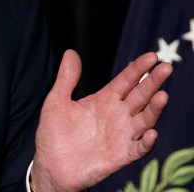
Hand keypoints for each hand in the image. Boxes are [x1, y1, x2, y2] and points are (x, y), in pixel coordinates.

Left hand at [31, 49, 171, 191]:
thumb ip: (66, 78)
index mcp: (104, 99)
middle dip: (153, 82)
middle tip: (166, 67)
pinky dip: (146, 142)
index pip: (126, 81)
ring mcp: (121, 135)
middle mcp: (117, 115)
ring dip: (154, 109)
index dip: (138, 68)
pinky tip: (151, 133)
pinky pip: (138, 148)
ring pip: (144, 120)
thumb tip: (71, 52)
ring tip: (162, 96)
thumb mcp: (56, 101)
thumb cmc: (54, 132)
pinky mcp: (121, 155)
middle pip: (140, 96)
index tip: (151, 56)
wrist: (51, 165)